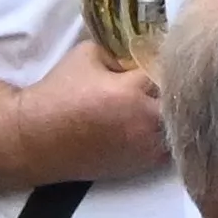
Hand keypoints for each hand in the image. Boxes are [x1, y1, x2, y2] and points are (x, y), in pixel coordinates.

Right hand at [18, 47, 166, 182]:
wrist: (37, 138)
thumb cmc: (58, 93)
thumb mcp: (86, 55)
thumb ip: (120, 51)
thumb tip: (143, 52)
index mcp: (130, 91)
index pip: (166, 69)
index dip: (163, 62)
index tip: (156, 59)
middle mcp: (144, 121)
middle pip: (180, 100)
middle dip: (173, 90)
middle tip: (159, 84)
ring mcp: (145, 147)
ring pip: (179, 126)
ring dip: (172, 114)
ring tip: (157, 104)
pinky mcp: (141, 165)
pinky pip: (169, 148)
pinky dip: (166, 136)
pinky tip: (154, 126)